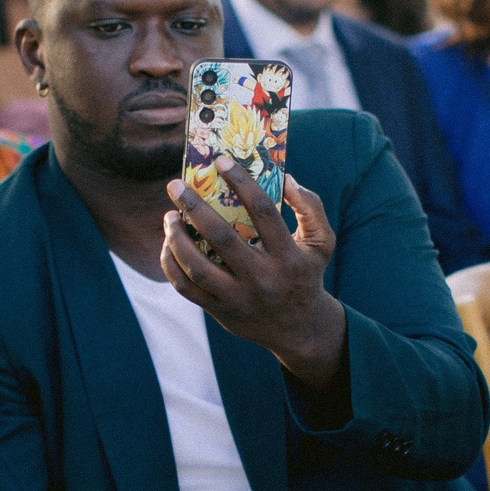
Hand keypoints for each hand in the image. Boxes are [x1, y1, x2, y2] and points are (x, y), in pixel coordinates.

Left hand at [160, 166, 345, 388]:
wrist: (299, 329)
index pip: (263, 212)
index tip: (221, 162)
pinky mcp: (220, 312)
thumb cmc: (306, 274)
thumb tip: (286, 178)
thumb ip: (311, 207)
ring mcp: (239, 298)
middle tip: (175, 186)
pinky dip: (171, 264)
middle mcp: (263, 279)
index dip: (242, 183)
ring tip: (168, 216)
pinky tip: (168, 244)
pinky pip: (187, 288)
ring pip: (197, 267)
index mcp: (289, 257)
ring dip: (176, 238)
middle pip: (222, 238)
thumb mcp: (322, 242)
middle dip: (194, 207)